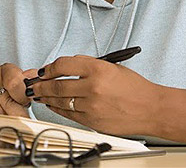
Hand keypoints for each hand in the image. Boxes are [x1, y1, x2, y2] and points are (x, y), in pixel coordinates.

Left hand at [27, 55, 162, 135]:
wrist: (152, 109)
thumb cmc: (135, 88)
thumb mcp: (112, 67)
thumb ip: (88, 65)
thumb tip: (65, 67)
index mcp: (98, 69)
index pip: (63, 64)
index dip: (49, 67)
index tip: (44, 69)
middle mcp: (93, 87)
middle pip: (57, 84)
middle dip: (41, 85)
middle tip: (33, 84)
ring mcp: (92, 106)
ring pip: (60, 101)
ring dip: (46, 97)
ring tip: (38, 94)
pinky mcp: (93, 121)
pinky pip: (69, 114)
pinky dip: (57, 108)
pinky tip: (52, 105)